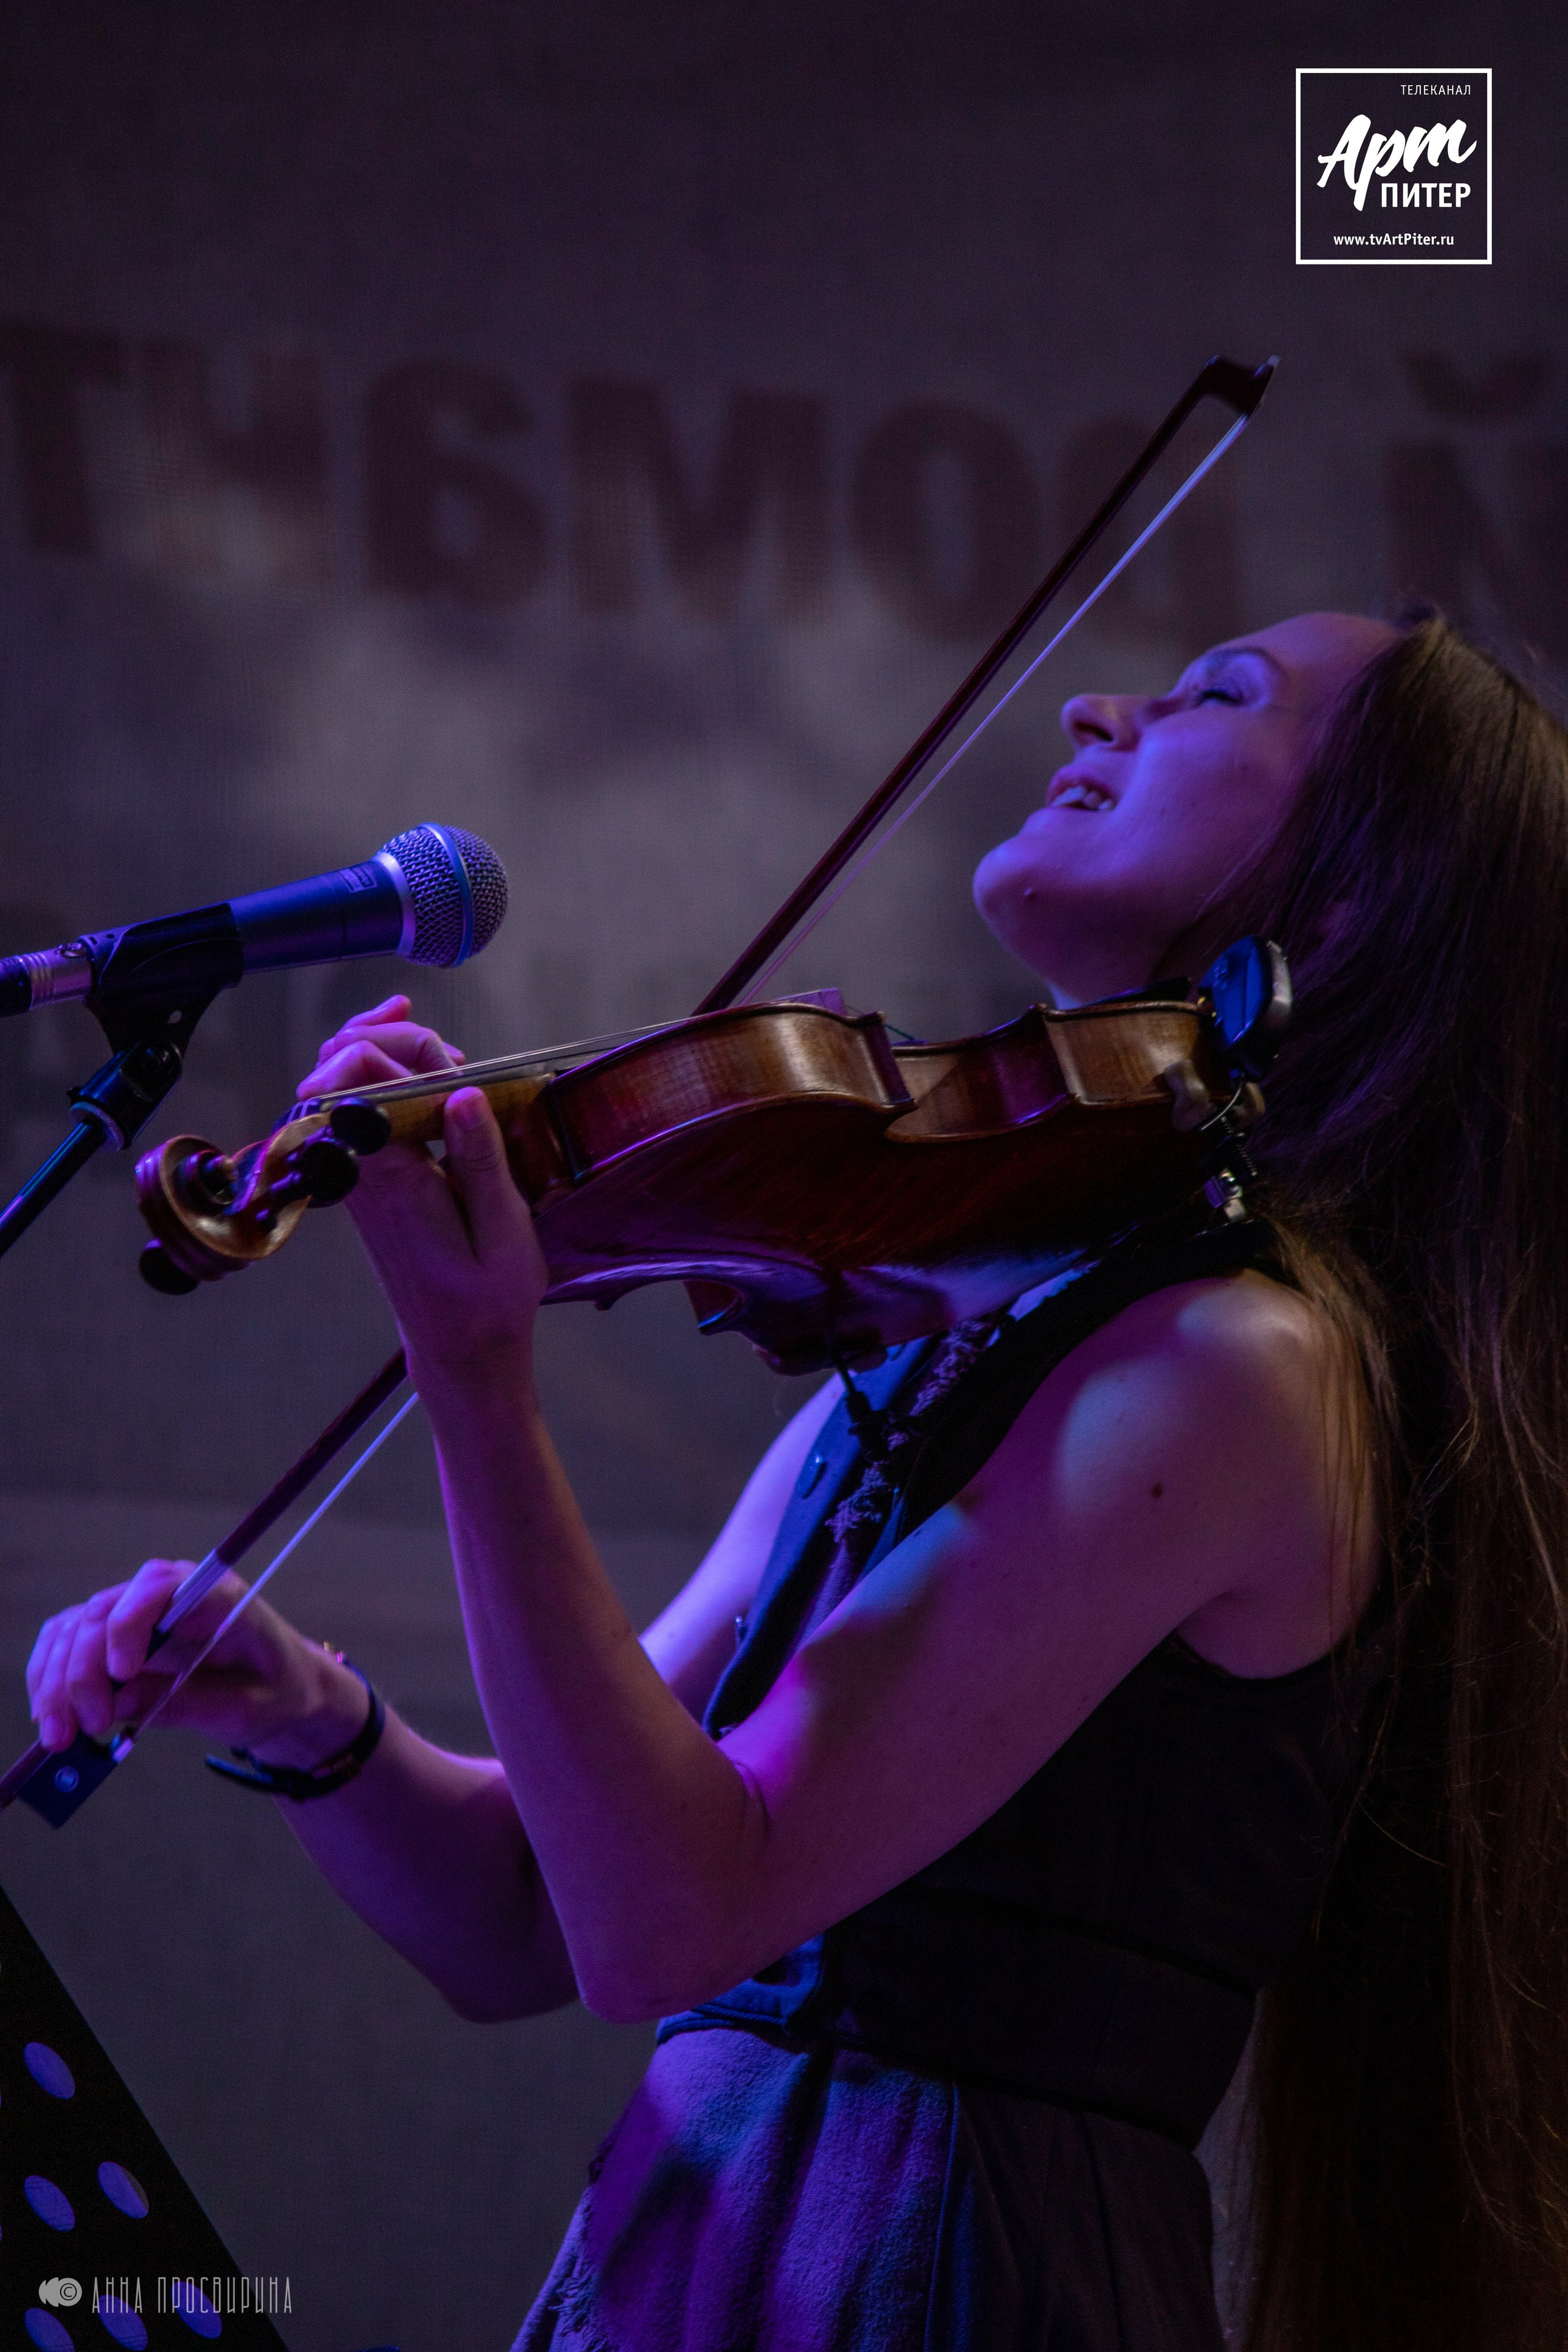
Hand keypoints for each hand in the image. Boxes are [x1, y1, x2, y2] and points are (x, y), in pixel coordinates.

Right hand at [25, 1561, 368, 1768]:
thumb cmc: (273, 1690)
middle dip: (82, 1673)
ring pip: (75, 1627)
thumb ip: (188, 1704)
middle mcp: (169, 1589)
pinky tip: (50, 1716)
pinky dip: (50, 1677)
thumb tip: (119, 1704)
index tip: (121, 1675)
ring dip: (55, 1681)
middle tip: (80, 1731)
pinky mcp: (115, 1631)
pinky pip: (67, 1641)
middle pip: (104, 1613)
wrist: (279, 1685)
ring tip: (58, 1736)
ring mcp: (137, 1606)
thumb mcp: (245, 1708)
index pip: (160, 1588)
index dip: (130, 1626)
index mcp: (217, 1594)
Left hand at [298, 996, 547, 1391]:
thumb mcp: (504, 1232)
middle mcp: (358, 1166)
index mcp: (390, 1175)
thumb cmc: (488, 1298)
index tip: (459, 1071)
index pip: (357, 1077)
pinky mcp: (366, 1175)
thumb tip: (462, 1091)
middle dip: (395, 1038)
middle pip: (340, 1063)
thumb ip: (480, 1160)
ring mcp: (356, 1169)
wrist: (457, 1347)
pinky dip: (383, 1072)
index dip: (406, 1051)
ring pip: (340, 1078)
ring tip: (438, 1045)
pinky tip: (422, 1064)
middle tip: (455, 1058)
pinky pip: (354, 1105)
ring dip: (385, 1046)